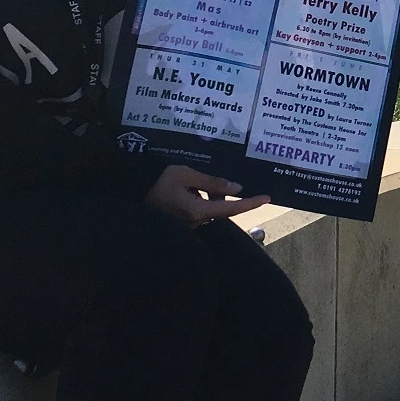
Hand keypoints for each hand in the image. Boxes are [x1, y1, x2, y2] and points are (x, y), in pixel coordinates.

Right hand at [143, 165, 269, 227]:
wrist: (132, 190)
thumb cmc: (158, 181)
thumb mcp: (186, 174)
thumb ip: (212, 182)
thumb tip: (237, 188)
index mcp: (197, 210)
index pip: (231, 208)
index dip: (251, 203)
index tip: (267, 198)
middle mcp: (194, 222)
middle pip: (220, 209)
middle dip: (221, 194)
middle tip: (208, 179)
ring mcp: (187, 226)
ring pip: (208, 210)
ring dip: (207, 196)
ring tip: (190, 181)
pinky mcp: (180, 224)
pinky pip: (198, 212)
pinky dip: (199, 200)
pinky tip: (186, 188)